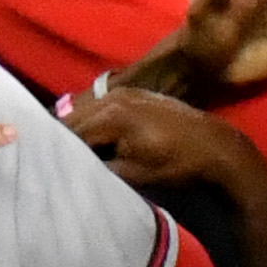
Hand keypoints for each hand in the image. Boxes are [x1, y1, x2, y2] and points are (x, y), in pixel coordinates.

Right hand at [65, 83, 253, 189]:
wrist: (215, 148)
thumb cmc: (176, 165)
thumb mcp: (132, 175)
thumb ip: (98, 169)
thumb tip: (71, 172)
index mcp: (111, 115)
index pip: (70, 136)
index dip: (59, 155)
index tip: (51, 172)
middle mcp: (113, 97)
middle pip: (74, 120)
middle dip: (65, 142)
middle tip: (56, 165)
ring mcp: (125, 92)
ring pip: (87, 113)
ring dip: (79, 133)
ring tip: (73, 157)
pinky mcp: (135, 95)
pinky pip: (103, 109)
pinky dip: (95, 125)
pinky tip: (95, 144)